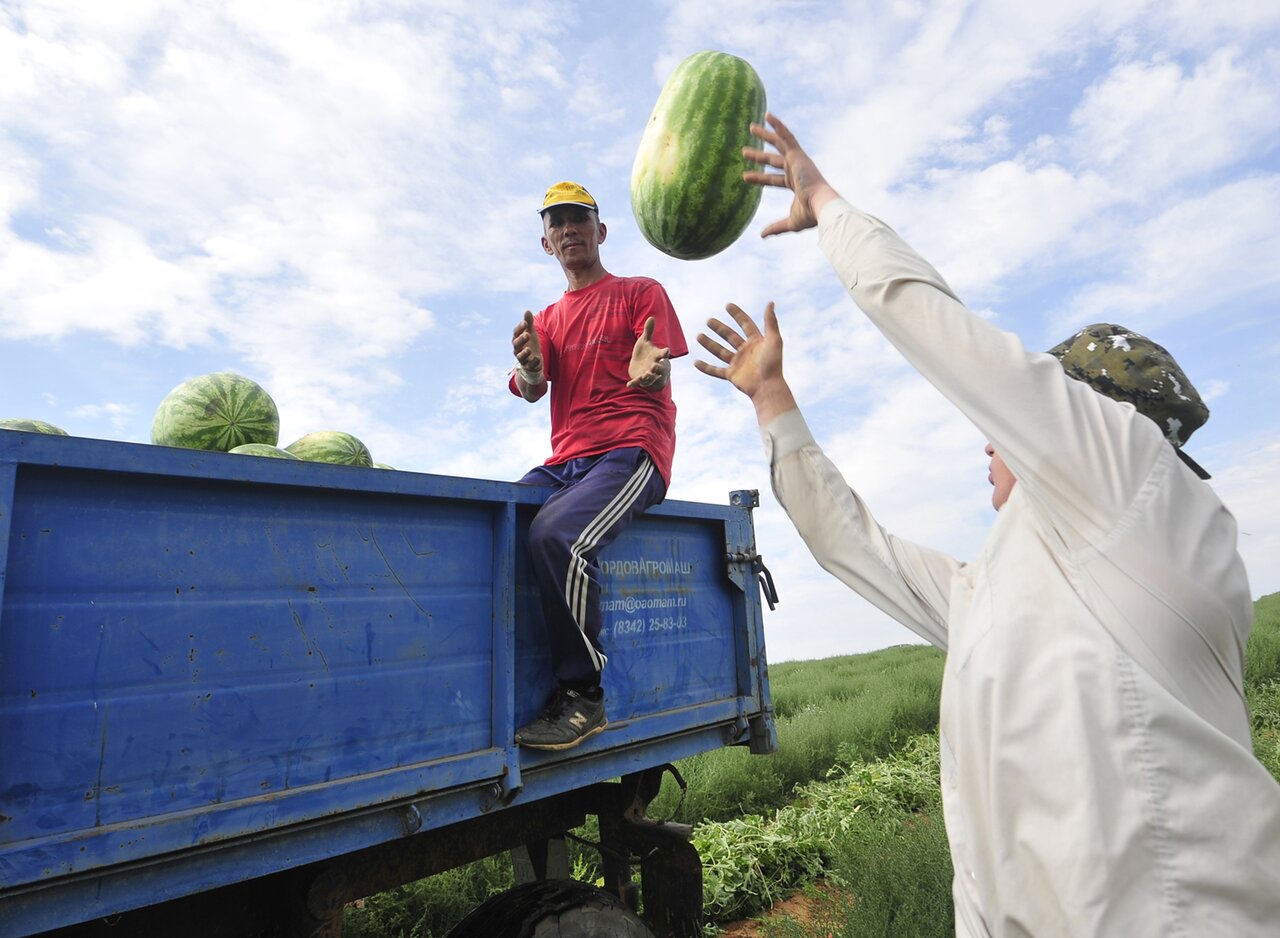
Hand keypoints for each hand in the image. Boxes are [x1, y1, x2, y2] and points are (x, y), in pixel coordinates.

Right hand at [512, 310, 542, 375]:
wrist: (533, 359)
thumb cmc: (530, 343)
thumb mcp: (530, 332)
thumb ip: (529, 323)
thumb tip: (527, 310)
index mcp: (517, 339)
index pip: (516, 332)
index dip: (520, 328)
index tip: (525, 323)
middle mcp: (517, 349)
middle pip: (516, 344)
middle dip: (521, 339)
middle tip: (527, 334)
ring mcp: (522, 358)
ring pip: (520, 356)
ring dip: (524, 353)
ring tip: (529, 349)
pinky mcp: (528, 365)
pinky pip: (530, 365)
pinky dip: (533, 362)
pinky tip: (537, 358)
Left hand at [627, 317, 671, 389]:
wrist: (641, 365)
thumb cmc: (646, 352)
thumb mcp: (645, 341)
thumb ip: (649, 331)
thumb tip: (651, 317)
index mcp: (657, 356)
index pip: (663, 354)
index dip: (665, 352)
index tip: (667, 350)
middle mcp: (654, 365)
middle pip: (659, 368)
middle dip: (657, 368)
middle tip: (654, 366)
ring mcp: (648, 373)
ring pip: (650, 377)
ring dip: (648, 377)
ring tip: (645, 376)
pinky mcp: (639, 378)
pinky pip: (637, 382)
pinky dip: (634, 383)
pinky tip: (629, 384)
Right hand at [695, 302, 796, 424]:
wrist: (768, 386)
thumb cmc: (773, 363)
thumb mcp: (774, 339)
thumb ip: (770, 321)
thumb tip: (770, 302)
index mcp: (756, 341)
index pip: (745, 324)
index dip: (737, 315)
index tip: (728, 305)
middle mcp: (746, 351)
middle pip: (730, 336)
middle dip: (719, 328)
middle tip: (709, 320)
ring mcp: (738, 363)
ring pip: (720, 351)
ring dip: (709, 344)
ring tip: (699, 336)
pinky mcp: (732, 375)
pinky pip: (716, 371)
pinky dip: (706, 367)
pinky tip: (696, 362)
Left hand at [742, 113, 840, 237]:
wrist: (821, 205)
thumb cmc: (811, 215)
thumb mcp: (791, 222)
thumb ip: (776, 227)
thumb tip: (762, 235)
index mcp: (796, 185)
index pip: (774, 180)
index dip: (759, 179)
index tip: (745, 177)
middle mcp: (796, 170)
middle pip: (773, 161)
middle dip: (759, 157)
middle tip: (744, 152)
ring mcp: (797, 161)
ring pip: (778, 145)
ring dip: (764, 136)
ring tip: (750, 127)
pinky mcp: (797, 155)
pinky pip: (786, 136)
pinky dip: (778, 125)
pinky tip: (768, 116)